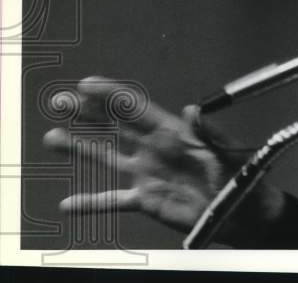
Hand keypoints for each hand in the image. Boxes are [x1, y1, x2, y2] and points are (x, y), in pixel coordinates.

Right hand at [42, 76, 284, 244]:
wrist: (246, 212)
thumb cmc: (241, 174)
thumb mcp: (228, 150)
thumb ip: (209, 131)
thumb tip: (191, 109)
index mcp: (174, 131)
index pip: (137, 108)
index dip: (112, 95)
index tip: (85, 84)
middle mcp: (155, 149)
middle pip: (115, 127)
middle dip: (88, 114)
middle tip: (58, 103)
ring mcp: (148, 174)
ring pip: (107, 158)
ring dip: (80, 149)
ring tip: (51, 138)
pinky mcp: (147, 200)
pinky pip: (114, 200)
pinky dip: (91, 203)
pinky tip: (67, 204)